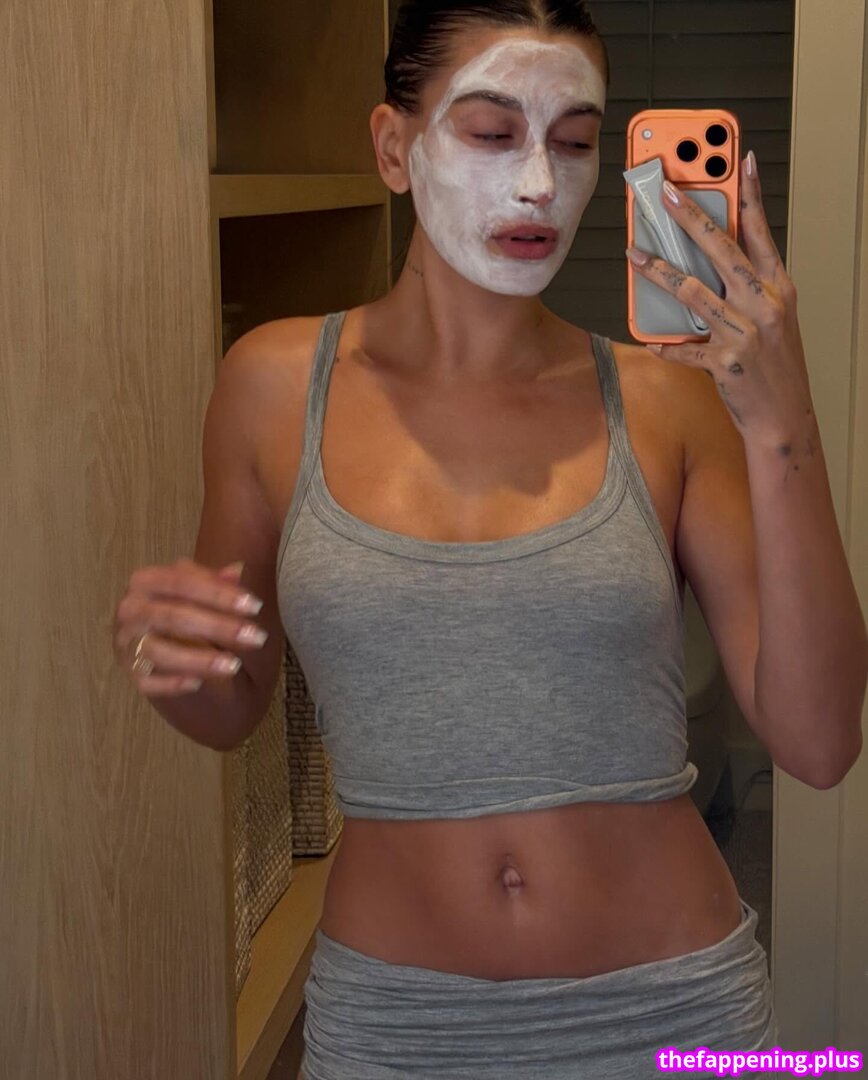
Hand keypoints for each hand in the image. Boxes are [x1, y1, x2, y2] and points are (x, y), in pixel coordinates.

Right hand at [112, 558, 267, 697]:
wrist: (156, 643)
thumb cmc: (181, 607)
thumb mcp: (197, 590)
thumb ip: (215, 581)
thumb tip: (237, 570)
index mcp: (145, 581)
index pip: (182, 582)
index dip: (219, 594)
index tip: (255, 605)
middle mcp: (130, 611)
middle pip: (174, 617)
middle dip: (218, 627)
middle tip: (256, 637)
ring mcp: (127, 644)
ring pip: (160, 652)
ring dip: (199, 660)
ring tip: (234, 665)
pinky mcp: (132, 674)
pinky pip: (148, 682)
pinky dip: (171, 684)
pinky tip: (198, 683)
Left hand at [626, 152, 816, 447]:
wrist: (784, 417)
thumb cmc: (775, 364)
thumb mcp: (773, 316)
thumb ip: (747, 286)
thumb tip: (710, 259)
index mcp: (777, 288)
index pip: (761, 231)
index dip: (750, 193)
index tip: (738, 160)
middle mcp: (763, 304)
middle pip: (722, 250)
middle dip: (691, 217)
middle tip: (665, 193)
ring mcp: (744, 333)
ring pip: (694, 291)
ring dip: (659, 271)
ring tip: (634, 254)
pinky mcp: (725, 362)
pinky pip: (685, 349)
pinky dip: (667, 346)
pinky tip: (653, 341)